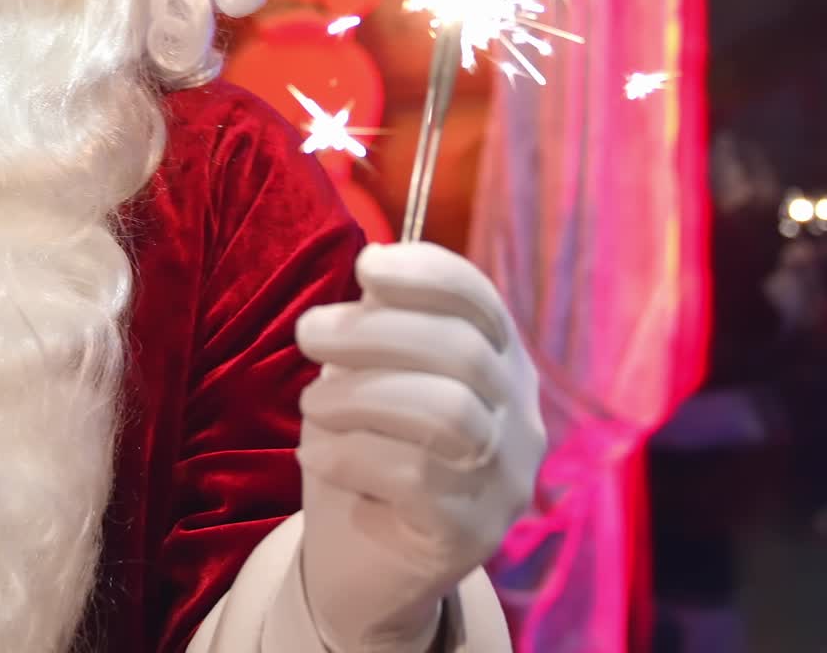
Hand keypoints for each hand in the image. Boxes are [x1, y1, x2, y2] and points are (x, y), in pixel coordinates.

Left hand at [293, 242, 544, 651]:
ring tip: (312, 403)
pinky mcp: (471, 534)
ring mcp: (504, 480)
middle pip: (460, 350)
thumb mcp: (372, 374)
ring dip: (361, 394)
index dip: (426, 273)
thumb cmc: (367, 445)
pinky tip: (317, 452)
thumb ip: (382, 325)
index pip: (480, 301)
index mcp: (500, 362)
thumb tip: (374, 270)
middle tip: (307, 333)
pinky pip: (414, 477)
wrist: (361, 562)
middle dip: (373, 331)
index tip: (365, 265)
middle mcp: (519, 417)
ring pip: (444, 410)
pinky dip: (350, 453)